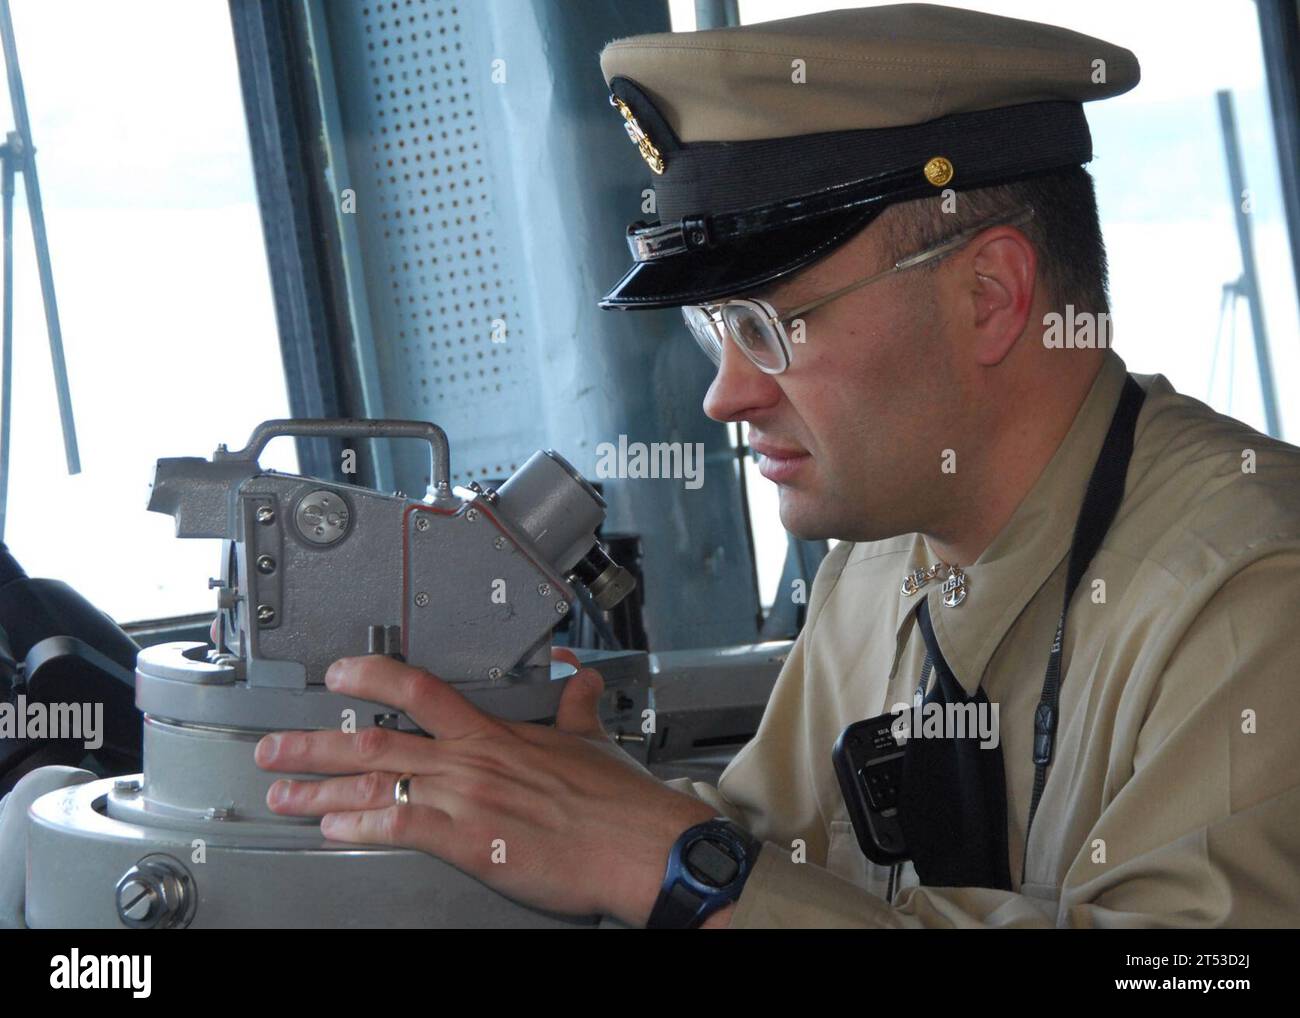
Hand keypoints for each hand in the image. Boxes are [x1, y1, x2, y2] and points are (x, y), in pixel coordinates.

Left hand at [254, 649, 716, 925]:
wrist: (640, 844)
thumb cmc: (619, 801)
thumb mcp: (592, 741)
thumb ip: (573, 707)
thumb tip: (576, 678)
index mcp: (496, 733)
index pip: (421, 689)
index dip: (372, 673)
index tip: (339, 670)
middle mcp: (472, 760)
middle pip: (378, 739)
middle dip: (317, 743)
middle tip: (275, 747)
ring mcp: (467, 800)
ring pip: (378, 782)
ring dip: (321, 789)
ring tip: (283, 793)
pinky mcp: (471, 842)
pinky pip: (403, 826)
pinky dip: (362, 824)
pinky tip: (333, 827)